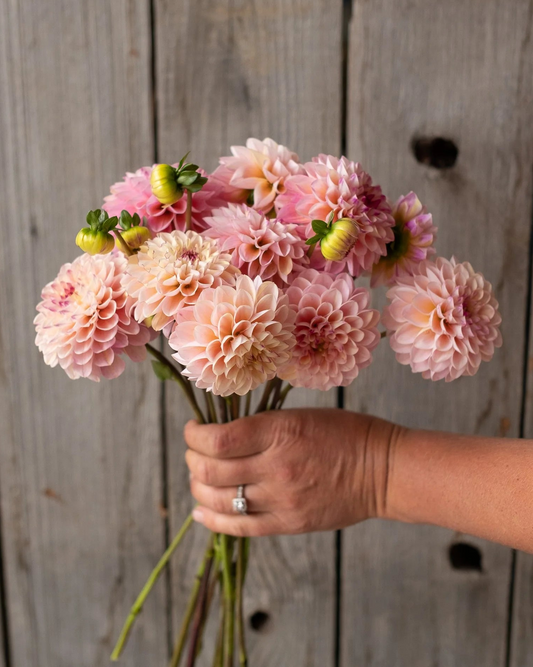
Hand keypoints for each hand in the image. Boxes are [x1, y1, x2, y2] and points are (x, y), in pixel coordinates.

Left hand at [184, 408, 398, 536]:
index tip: (193, 430)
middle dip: (192, 460)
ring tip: (199, 480)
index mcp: (279, 431)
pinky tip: (201, 513)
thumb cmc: (345, 433)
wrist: (383, 470)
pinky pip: (240, 527)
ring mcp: (282, 499)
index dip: (194, 435)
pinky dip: (213, 520)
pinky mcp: (289, 524)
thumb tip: (221, 435)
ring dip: (198, 489)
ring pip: (219, 501)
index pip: (217, 439)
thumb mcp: (300, 415)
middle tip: (194, 453)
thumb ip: (260, 427)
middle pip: (210, 471)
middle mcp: (276, 466)